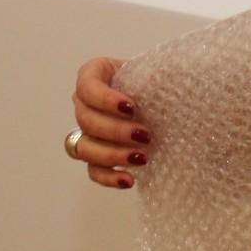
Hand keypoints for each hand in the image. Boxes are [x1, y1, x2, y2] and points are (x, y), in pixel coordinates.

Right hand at [70, 56, 151, 189]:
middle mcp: (85, 103)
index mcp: (94, 74)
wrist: (165, 99)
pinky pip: (93, 171)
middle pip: (85, 120)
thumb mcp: (155, 70)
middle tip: (145, 135)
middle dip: (115, 130)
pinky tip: (129, 180)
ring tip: (141, 158)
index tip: (131, 107)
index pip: (86, 87)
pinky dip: (109, 178)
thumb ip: (152, 74)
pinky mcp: (97, 155)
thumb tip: (158, 83)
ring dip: (112, 155)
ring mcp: (88, 131)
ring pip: (84, 148)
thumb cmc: (157, 79)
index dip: (105, 99)